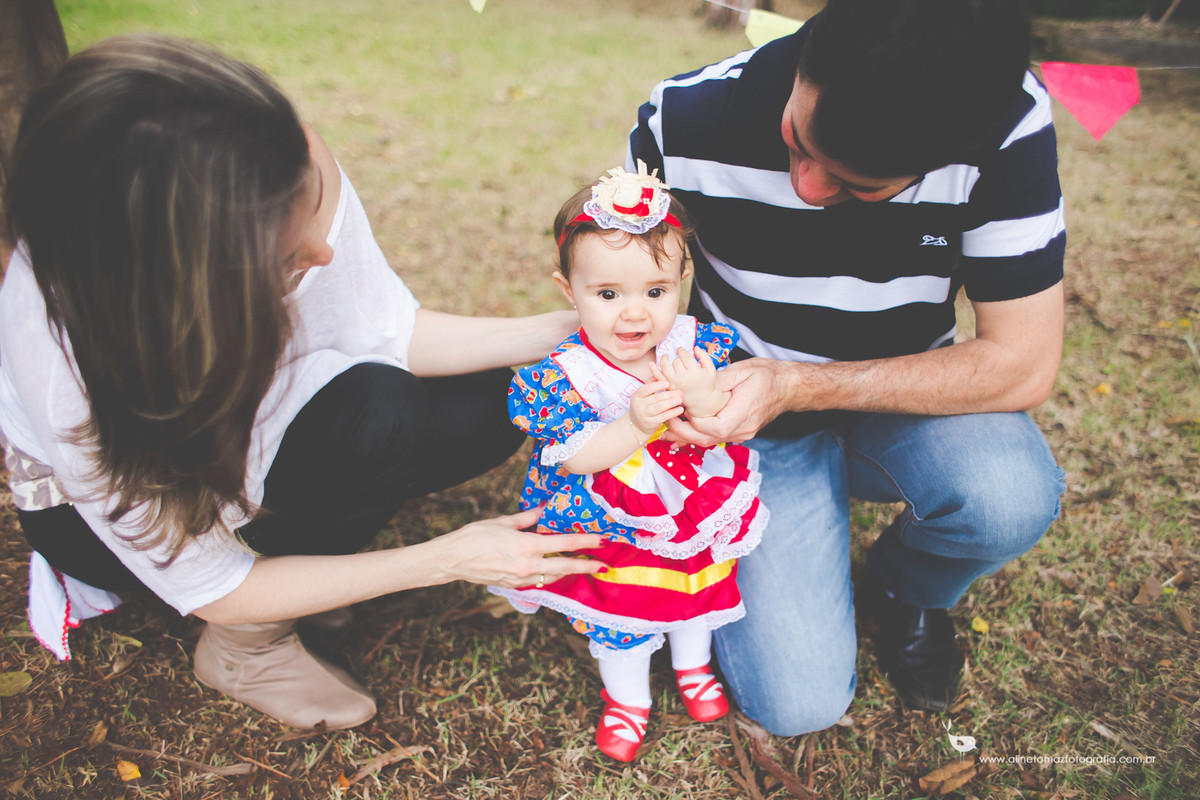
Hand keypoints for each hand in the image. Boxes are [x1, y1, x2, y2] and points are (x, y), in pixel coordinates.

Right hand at [437, 507, 605, 588]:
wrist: (452, 560)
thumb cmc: (474, 537)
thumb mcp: (503, 522)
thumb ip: (527, 518)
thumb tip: (543, 510)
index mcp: (527, 546)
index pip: (564, 544)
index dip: (585, 543)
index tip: (601, 541)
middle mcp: (527, 565)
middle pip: (565, 567)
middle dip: (585, 566)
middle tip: (602, 565)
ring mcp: (521, 578)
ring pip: (552, 577)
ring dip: (568, 573)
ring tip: (582, 568)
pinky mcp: (513, 585)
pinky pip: (537, 581)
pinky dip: (549, 576)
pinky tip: (554, 572)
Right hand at [628, 378, 682, 439]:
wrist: (636, 426)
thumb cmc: (643, 407)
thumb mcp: (643, 396)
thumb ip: (650, 384)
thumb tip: (658, 371)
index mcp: (637, 395)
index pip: (646, 388)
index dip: (657, 385)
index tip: (668, 382)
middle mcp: (639, 405)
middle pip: (655, 398)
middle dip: (669, 394)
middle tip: (680, 391)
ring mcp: (644, 415)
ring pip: (659, 407)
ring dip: (671, 403)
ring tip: (680, 399)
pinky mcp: (650, 423)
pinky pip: (663, 417)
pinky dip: (672, 413)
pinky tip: (680, 409)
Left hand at [653, 347, 727, 417]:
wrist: (701, 400)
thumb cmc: (707, 383)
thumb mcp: (710, 369)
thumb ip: (704, 356)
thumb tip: (695, 347)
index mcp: (694, 372)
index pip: (684, 356)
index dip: (681, 350)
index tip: (680, 350)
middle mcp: (683, 377)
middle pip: (676, 361)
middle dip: (677, 358)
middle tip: (679, 359)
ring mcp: (674, 383)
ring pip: (665, 366)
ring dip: (664, 359)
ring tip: (665, 356)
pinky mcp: (668, 387)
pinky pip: (659, 377)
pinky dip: (654, 370)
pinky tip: (651, 363)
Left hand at [663, 358, 791, 445]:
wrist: (788, 387)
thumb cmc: (768, 375)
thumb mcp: (743, 370)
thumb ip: (719, 380)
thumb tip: (696, 386)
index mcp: (745, 411)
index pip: (717, 428)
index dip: (696, 424)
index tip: (681, 413)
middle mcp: (744, 428)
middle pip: (709, 439)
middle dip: (684, 434)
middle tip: (665, 423)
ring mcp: (742, 433)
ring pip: (710, 441)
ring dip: (688, 436)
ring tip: (667, 430)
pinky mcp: (739, 431)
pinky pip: (715, 437)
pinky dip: (698, 434)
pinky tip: (683, 432)